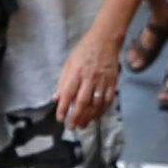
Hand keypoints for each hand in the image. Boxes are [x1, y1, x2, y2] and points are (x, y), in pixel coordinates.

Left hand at [53, 17, 125, 132]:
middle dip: (76, 117)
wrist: (105, 40)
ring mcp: (102, 81)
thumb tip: (55, 98)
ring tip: (82, 125)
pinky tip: (96, 116)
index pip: (67, 93)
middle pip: (82, 102)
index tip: (60, 118)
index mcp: (76, 72)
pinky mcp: (112, 82)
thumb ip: (62, 81)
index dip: (63, 108)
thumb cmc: (84, 50)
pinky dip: (102, 110)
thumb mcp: (69, 63)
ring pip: (96, 104)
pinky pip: (108, 100)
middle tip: (71, 127)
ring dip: (89, 117)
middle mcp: (89, 78)